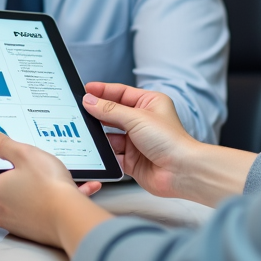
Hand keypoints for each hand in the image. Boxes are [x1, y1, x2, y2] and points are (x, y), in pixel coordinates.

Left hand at [0, 128, 112, 255]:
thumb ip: (4, 145)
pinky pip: (42, 208)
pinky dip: (56, 198)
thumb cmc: (48, 188)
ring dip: (38, 187)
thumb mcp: (25, 155)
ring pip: (23, 197)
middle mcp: (1, 210)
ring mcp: (19, 221)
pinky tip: (74, 190)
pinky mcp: (37, 228)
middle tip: (28, 166)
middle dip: (11, 177)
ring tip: (57, 177)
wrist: (73, 219)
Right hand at [83, 82, 256, 206]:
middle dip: (97, 114)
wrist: (182, 171)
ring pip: (110, 136)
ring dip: (99, 136)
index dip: (102, 91)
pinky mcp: (132, 161)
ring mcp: (137, 142)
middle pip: (113, 114)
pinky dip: (104, 154)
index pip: (121, 93)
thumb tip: (90, 100)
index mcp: (149, 103)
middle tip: (78, 110)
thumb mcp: (136, 117)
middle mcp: (143, 121)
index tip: (85, 89)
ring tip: (84, 132)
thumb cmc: (170, 140)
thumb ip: (110, 110)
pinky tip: (95, 151)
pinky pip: (112, 155)